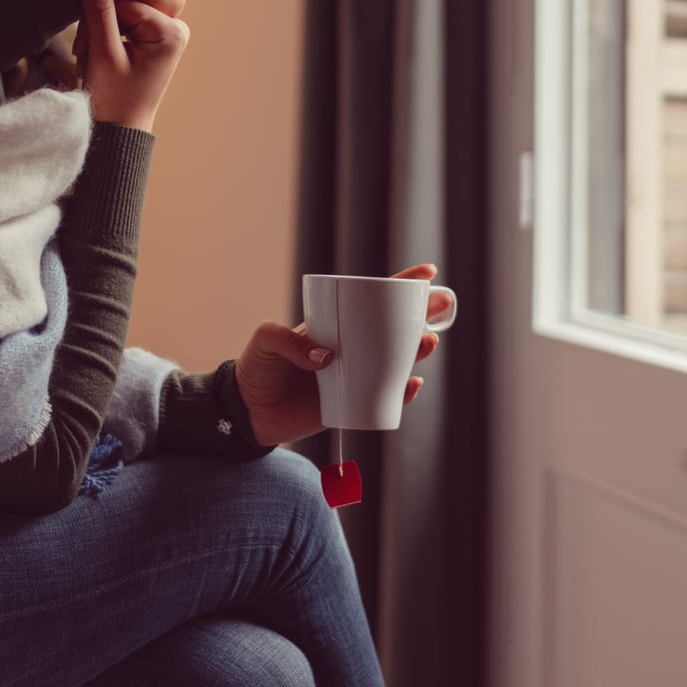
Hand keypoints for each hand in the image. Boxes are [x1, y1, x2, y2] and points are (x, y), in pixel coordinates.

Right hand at [73, 0, 187, 132]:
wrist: (118, 131)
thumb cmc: (113, 99)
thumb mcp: (102, 53)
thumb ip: (98, 9)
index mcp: (170, 31)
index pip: (124, 1)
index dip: (96, 17)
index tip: (84, 45)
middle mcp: (175, 28)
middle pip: (123, 4)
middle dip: (98, 26)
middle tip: (86, 54)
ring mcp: (165, 33)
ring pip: (119, 12)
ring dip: (97, 33)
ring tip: (91, 60)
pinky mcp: (153, 38)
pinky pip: (123, 22)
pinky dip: (104, 37)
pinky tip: (97, 56)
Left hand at [234, 262, 455, 447]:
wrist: (246, 412)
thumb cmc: (256, 369)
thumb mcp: (266, 340)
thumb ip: (289, 342)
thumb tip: (328, 357)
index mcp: (335, 326)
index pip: (371, 301)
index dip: (401, 287)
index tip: (426, 274)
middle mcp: (350, 349)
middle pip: (394, 330)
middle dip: (422, 316)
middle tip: (440, 307)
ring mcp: (353, 377)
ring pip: (395, 363)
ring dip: (417, 351)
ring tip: (427, 342)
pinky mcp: (351, 406)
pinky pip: (384, 399)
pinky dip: (401, 393)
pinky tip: (411, 383)